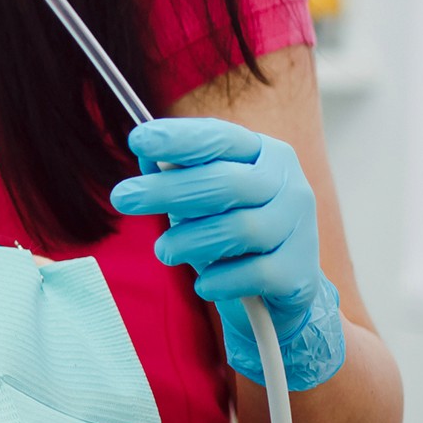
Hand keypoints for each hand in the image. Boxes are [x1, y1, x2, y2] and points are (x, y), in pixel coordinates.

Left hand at [109, 117, 346, 390]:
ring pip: (240, 229)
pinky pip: (255, 274)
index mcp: (264, 154)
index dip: (179, 138)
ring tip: (164, 251)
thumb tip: (145, 153)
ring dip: (190, 240)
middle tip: (123, 197)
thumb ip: (175, 171)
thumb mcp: (201, 193)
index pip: (220, 138)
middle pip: (227, 183)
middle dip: (168, 190)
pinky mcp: (299, 273)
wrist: (278, 285)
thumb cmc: (230, 226)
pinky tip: (202, 283)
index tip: (138, 140)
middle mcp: (289, 185)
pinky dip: (220, 279)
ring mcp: (299, 229)